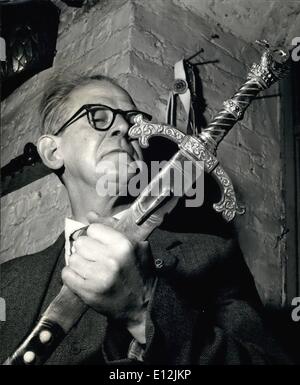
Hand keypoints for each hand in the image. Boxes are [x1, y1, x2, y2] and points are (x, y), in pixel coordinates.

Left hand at [61, 216, 152, 336]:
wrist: (143, 305)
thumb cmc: (140, 271)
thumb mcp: (136, 245)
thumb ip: (112, 227)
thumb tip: (90, 214)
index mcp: (123, 244)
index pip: (93, 229)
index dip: (96, 236)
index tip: (101, 244)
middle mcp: (111, 259)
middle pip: (80, 243)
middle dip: (86, 249)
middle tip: (95, 258)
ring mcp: (98, 277)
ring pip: (72, 258)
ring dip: (79, 263)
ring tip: (91, 269)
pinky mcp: (88, 293)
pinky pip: (67, 275)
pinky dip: (72, 276)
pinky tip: (84, 278)